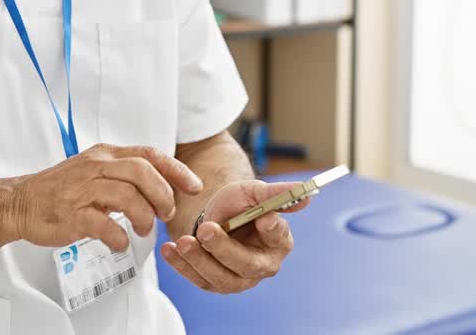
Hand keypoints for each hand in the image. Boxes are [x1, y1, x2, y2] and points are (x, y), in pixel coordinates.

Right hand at [7, 144, 203, 251]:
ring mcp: (82, 190)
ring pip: (127, 196)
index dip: (176, 170)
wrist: (21, 202)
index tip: (194, 186)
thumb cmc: (60, 190)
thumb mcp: (94, 169)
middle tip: (167, 213)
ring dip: (144, 216)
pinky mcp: (72, 214)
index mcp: (104, 155)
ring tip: (144, 229)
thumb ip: (124, 174)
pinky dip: (119, 237)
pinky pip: (104, 225)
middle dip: (163, 194)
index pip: (148, 155)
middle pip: (142, 172)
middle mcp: (95, 167)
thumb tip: (162, 187)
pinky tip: (120, 243)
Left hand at [160, 180, 308, 293]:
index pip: (278, 237)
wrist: (216, 214)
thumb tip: (306, 192)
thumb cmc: (239, 204)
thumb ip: (276, 193)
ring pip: (221, 278)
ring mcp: (239, 279)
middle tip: (206, 230)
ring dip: (199, 261)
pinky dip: (182, 266)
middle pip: (247, 264)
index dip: (272, 229)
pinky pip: (199, 279)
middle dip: (224, 249)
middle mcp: (263, 265)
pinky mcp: (215, 283)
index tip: (263, 218)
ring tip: (182, 242)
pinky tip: (169, 250)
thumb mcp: (253, 192)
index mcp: (279, 241)